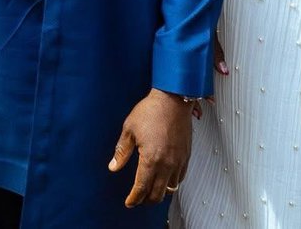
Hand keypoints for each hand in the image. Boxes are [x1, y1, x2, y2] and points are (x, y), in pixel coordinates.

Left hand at [108, 88, 193, 207]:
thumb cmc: (151, 110)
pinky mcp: (186, 156)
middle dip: (146, 200)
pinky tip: (165, 180)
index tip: (129, 202)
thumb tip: (114, 166)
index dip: (134, 198)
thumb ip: (122, 151)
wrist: (173, 99)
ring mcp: (178, 160)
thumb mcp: (129, 130)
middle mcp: (167, 163)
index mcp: (151, 159)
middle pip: (157, 194)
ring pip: (170, 188)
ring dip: (159, 193)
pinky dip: (172, 183)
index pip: (141, 188)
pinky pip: (180, 177)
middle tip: (138, 199)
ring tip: (150, 191)